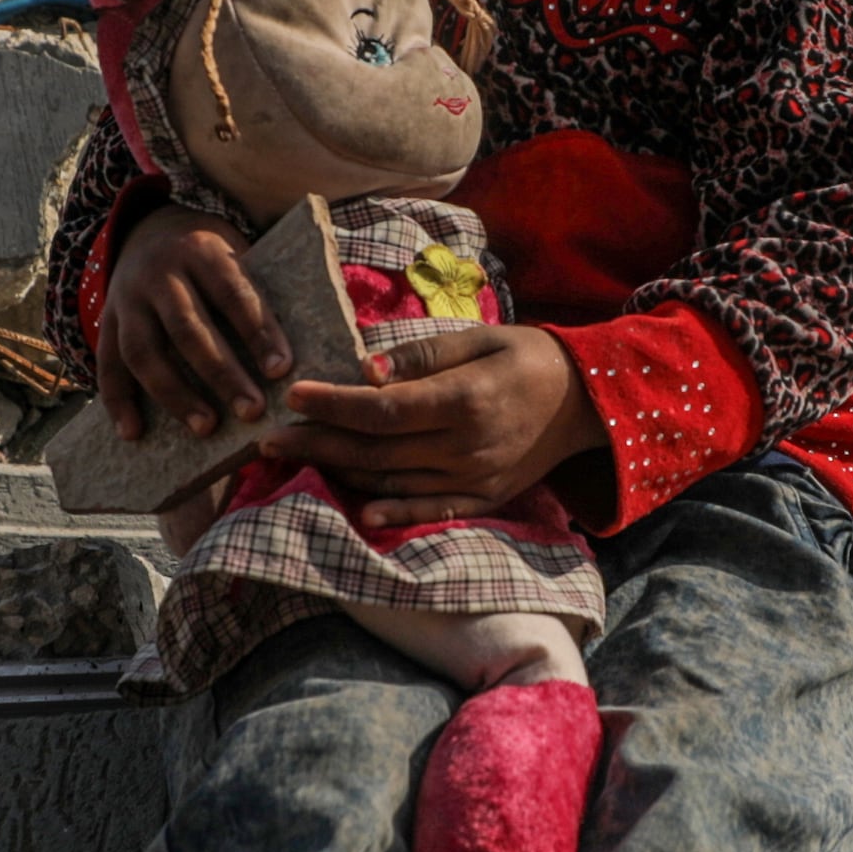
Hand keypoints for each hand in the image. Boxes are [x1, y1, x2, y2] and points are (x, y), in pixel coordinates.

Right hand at [97, 207, 288, 441]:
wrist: (149, 230)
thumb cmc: (209, 259)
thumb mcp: (234, 254)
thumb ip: (256, 294)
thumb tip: (294, 358)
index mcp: (201, 251)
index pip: (233, 293)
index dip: (258, 332)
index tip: (281, 371)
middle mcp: (159, 272)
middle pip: (188, 328)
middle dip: (222, 373)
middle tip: (251, 411)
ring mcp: (126, 298)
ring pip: (144, 351)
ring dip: (175, 395)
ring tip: (206, 428)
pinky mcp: (106, 321)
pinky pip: (108, 364)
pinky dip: (118, 401)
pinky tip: (134, 433)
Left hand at [263, 319, 598, 524]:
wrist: (586, 401)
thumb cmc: (525, 357)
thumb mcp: (477, 338)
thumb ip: (419, 356)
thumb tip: (363, 369)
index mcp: (462, 400)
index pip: (381, 409)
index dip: (332, 404)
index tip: (292, 395)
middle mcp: (465, 447)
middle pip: (375, 450)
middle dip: (316, 443)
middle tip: (266, 438)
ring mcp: (473, 479)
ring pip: (392, 481)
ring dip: (339, 473)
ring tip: (295, 461)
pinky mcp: (483, 499)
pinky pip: (430, 511)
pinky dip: (393, 513)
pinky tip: (358, 511)